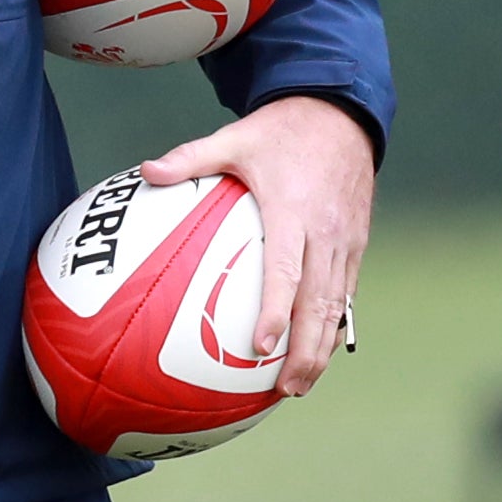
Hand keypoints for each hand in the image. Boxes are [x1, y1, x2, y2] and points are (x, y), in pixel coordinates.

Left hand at [134, 94, 376, 393]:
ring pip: (338, 305)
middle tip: (288, 389)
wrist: (343, 112)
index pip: (287, 271)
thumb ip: (191, 158)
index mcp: (295, 211)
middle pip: (320, 303)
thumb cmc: (282, 129)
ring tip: (301, 386)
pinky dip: (334, 326)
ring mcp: (347, 241)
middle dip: (307, 351)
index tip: (261, 348)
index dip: (275, 312)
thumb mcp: (235, 137)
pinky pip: (347, 292)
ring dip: (322, 348)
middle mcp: (327, 232)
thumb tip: (144, 172)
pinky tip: (317, 352)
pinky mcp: (357, 244)